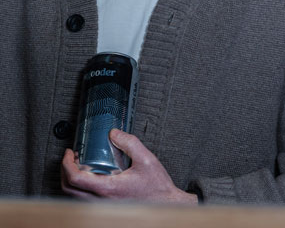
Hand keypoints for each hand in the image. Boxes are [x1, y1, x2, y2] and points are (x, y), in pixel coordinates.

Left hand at [61, 129, 197, 203]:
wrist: (164, 203)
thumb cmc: (156, 187)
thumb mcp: (146, 159)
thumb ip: (130, 143)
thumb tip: (114, 133)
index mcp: (107, 187)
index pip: (75, 178)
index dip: (67, 164)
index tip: (69, 153)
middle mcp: (100, 199)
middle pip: (68, 188)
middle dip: (64, 170)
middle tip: (70, 157)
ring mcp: (101, 204)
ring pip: (73, 195)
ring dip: (71, 179)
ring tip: (79, 165)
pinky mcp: (104, 206)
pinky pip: (82, 198)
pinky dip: (80, 186)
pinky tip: (90, 176)